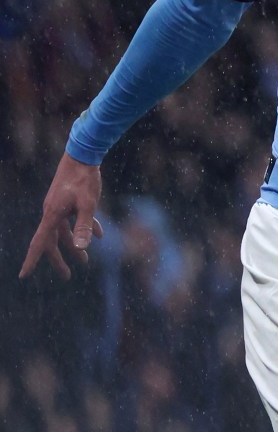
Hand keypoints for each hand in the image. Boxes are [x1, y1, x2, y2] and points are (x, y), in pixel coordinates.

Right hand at [19, 153, 103, 280]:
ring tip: (85, 260)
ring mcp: (60, 207)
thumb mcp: (88, 204)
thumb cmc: (84, 179)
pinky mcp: (68, 201)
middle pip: (53, 242)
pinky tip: (100, 235)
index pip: (39, 243)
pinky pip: (74, 220)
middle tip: (67, 276)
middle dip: (59, 260)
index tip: (23, 276)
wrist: (83, 155)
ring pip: (65, 232)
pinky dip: (85, 228)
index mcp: (52, 215)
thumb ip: (85, 226)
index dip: (32, 260)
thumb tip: (82, 248)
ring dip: (75, 245)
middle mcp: (52, 213)